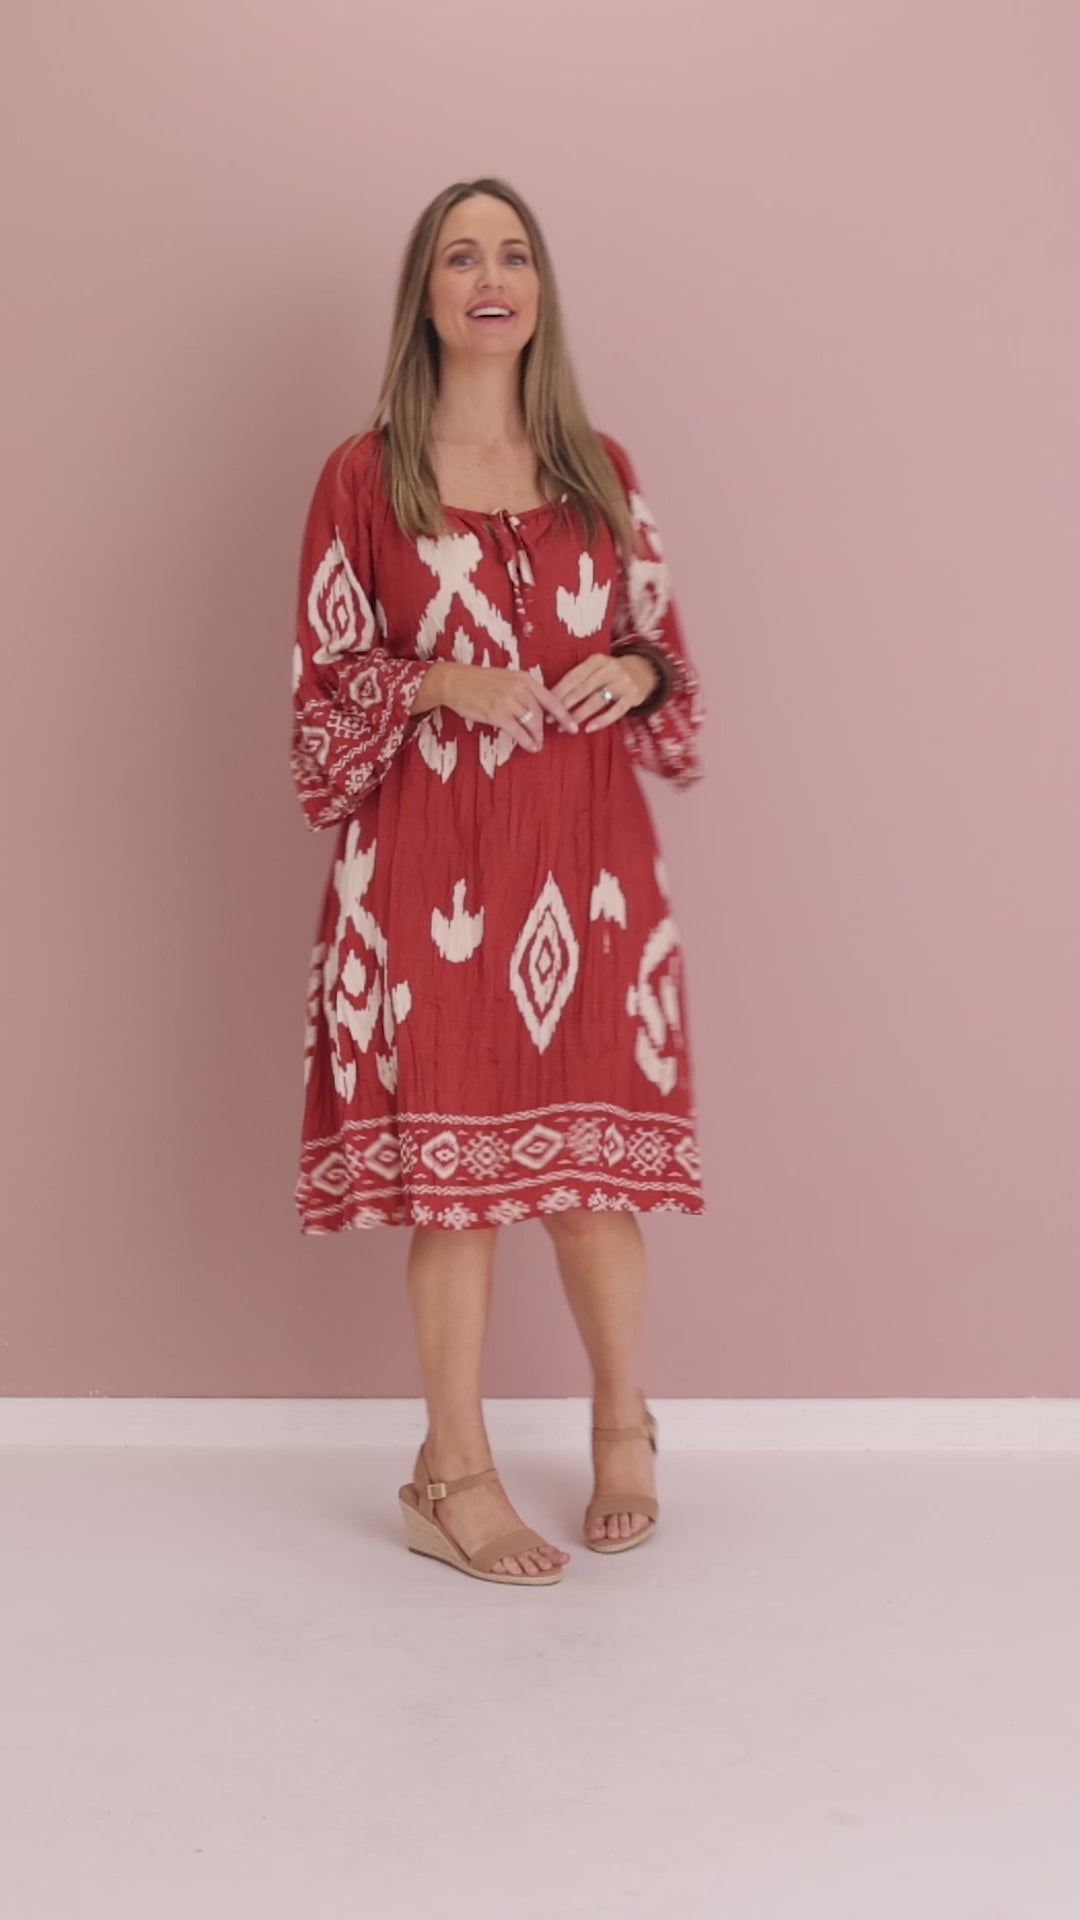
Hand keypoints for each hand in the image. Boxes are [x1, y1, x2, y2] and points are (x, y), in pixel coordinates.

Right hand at [435, 662, 579, 753]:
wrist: (453, 681)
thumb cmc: (479, 682)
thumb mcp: (506, 678)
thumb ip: (523, 691)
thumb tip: (538, 710)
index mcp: (523, 677)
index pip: (551, 698)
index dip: (564, 714)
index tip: (573, 726)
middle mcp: (518, 687)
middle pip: (541, 713)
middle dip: (546, 729)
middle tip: (545, 739)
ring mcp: (508, 700)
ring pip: (531, 722)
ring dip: (536, 736)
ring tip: (537, 744)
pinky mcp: (496, 713)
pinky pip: (518, 731)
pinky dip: (527, 741)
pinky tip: (530, 747)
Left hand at [548, 652, 659, 730]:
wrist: (643, 672)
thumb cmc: (610, 674)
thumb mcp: (596, 668)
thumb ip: (579, 678)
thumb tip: (551, 696)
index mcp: (597, 660)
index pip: (574, 676)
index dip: (559, 691)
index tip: (546, 705)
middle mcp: (610, 668)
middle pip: (583, 688)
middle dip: (565, 705)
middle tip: (551, 719)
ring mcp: (622, 683)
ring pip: (597, 700)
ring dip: (579, 715)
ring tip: (566, 726)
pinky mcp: (632, 696)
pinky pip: (615, 711)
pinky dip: (601, 720)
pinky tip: (589, 728)